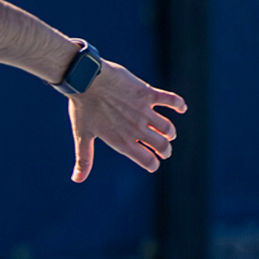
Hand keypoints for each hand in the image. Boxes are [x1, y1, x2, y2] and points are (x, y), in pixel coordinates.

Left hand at [67, 59, 183, 181]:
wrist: (85, 79)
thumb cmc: (82, 107)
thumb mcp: (82, 135)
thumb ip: (84, 159)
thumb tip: (77, 179)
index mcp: (122, 141)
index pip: (146, 160)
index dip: (153, 164)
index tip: (154, 164)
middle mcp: (136, 129)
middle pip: (162, 145)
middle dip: (165, 150)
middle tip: (165, 150)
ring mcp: (143, 111)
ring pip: (167, 127)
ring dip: (170, 132)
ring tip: (168, 133)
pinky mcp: (147, 94)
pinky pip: (170, 100)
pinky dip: (178, 105)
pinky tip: (181, 108)